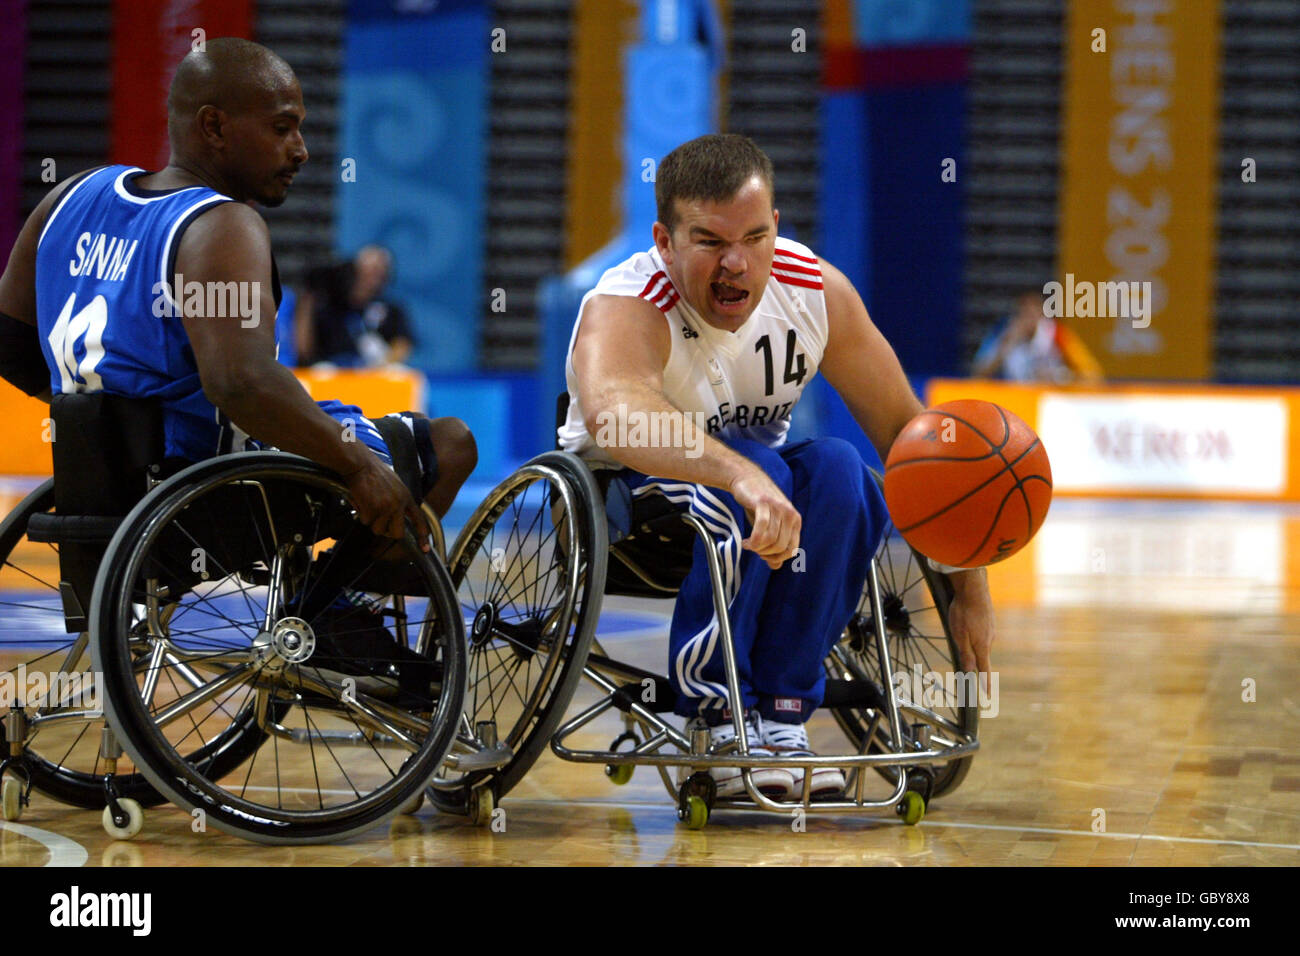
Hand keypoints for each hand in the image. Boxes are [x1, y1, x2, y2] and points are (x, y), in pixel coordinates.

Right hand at [343, 456, 430, 549]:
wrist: (361, 464)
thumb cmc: (374, 471)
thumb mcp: (395, 483)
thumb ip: (399, 498)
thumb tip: (399, 514)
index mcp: (406, 497)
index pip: (418, 518)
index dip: (422, 534)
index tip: (425, 547)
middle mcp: (398, 504)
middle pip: (397, 533)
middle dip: (388, 532)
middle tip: (380, 523)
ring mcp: (385, 508)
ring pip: (378, 529)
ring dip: (371, 521)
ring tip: (367, 505)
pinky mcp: (372, 510)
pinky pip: (365, 521)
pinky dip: (360, 514)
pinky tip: (360, 500)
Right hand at [729, 468, 800, 570]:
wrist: (746, 479)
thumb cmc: (758, 505)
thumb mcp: (769, 526)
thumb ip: (774, 545)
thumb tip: (776, 567)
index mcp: (795, 521)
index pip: (791, 550)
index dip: (776, 558)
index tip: (762, 555)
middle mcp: (790, 514)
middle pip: (780, 546)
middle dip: (764, 553)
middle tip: (753, 549)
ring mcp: (778, 508)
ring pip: (770, 539)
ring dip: (756, 547)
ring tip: (747, 544)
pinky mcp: (764, 503)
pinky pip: (762, 528)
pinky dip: (754, 540)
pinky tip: (745, 541)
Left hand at [946, 568, 994, 687]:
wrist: (974, 587)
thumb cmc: (964, 611)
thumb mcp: (960, 635)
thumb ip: (966, 654)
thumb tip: (970, 673)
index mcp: (982, 646)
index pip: (984, 670)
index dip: (985, 684)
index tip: (988, 696)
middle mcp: (989, 639)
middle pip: (981, 655)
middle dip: (975, 661)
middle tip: (966, 661)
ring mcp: (990, 628)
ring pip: (980, 642)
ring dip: (972, 643)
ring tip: (961, 633)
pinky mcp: (989, 619)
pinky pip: (981, 631)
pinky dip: (974, 632)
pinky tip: (967, 622)